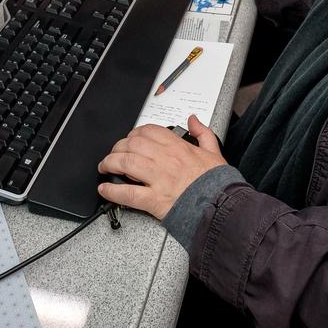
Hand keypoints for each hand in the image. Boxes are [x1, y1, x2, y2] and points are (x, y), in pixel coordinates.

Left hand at [97, 115, 226, 219]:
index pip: (148, 131)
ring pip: (125, 163)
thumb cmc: (218, 184)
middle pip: (132, 145)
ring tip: (105, 167)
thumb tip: (193, 119)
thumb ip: (203, 133)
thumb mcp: (214, 152)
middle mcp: (165, 160)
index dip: (134, 134)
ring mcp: (158, 179)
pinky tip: (105, 189)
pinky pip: (127, 193)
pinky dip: (112, 191)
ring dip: (110, 163)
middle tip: (113, 154)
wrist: (222, 207)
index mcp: (178, 147)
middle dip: (117, 147)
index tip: (130, 139)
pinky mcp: (154, 200)